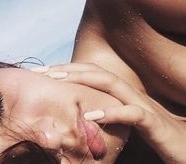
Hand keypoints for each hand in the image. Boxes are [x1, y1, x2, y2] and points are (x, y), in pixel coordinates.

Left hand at [34, 63, 185, 163]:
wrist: (185, 144)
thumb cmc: (152, 131)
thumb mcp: (124, 117)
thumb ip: (107, 109)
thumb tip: (83, 110)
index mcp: (120, 92)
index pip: (90, 74)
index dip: (67, 70)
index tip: (44, 72)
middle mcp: (128, 92)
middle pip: (95, 73)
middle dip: (68, 69)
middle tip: (42, 71)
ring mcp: (141, 104)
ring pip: (111, 84)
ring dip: (84, 80)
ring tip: (59, 80)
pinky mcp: (153, 122)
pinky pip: (131, 114)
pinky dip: (111, 113)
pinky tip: (91, 116)